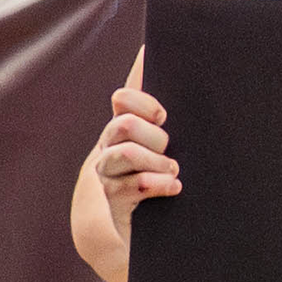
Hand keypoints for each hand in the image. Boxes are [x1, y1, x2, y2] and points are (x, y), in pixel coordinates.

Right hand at [92, 86, 180, 244]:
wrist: (144, 230)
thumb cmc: (160, 177)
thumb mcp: (166, 143)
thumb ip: (159, 110)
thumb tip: (153, 51)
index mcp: (123, 125)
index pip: (124, 98)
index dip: (145, 101)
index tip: (163, 115)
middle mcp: (109, 145)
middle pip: (125, 124)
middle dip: (155, 136)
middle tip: (169, 149)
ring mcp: (107, 173)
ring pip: (127, 152)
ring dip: (158, 162)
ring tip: (173, 171)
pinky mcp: (113, 199)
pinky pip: (136, 184)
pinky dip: (161, 184)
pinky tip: (173, 188)